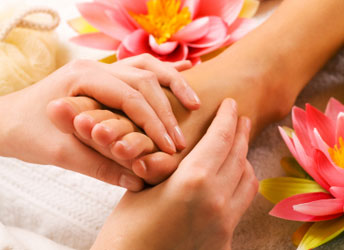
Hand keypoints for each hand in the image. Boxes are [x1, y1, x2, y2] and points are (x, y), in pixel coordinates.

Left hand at [0, 54, 198, 190]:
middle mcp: (95, 67)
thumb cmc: (26, 133)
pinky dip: (162, 74)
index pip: (131, 97)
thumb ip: (99, 166)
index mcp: (83, 77)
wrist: (5, 121)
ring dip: (172, 85)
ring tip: (194, 103)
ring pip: (146, 68)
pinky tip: (184, 73)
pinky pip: (139, 69)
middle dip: (166, 111)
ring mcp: (101, 68)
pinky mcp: (105, 77)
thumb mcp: (60, 154)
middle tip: (180, 140)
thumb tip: (138, 181)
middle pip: (144, 80)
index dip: (154, 123)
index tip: (171, 147)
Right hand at [91, 99, 258, 249]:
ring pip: (247, 180)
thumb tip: (181, 152)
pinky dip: (240, 184)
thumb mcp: (143, 188)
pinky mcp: (225, 242)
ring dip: (243, 158)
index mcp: (193, 181)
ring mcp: (225, 224)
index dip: (228, 117)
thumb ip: (170, 168)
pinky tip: (229, 180)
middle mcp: (217, 201)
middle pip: (239, 156)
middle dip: (241, 132)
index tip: (231, 104)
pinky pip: (241, 203)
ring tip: (236, 147)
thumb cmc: (125, 230)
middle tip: (241, 119)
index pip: (220, 138)